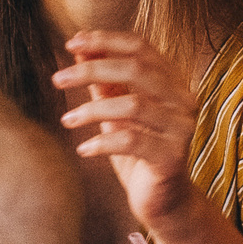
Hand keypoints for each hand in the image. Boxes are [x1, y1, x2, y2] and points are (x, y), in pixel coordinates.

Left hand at [55, 29, 200, 232]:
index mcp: (173, 83)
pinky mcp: (172, 157)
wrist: (164, 202)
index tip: (72, 42)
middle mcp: (183, 100)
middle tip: (58, 78)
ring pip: (134, 104)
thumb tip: (81, 51)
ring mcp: (182, 129)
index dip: (106, 41)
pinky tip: (83, 149)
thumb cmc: (139, 154)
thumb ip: (105, 83)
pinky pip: (132, 141)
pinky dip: (102, 142)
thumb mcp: (117, 114)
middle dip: (93, 69)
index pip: (140, 48)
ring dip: (92, 110)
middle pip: (137, 69)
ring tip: (67, 120)